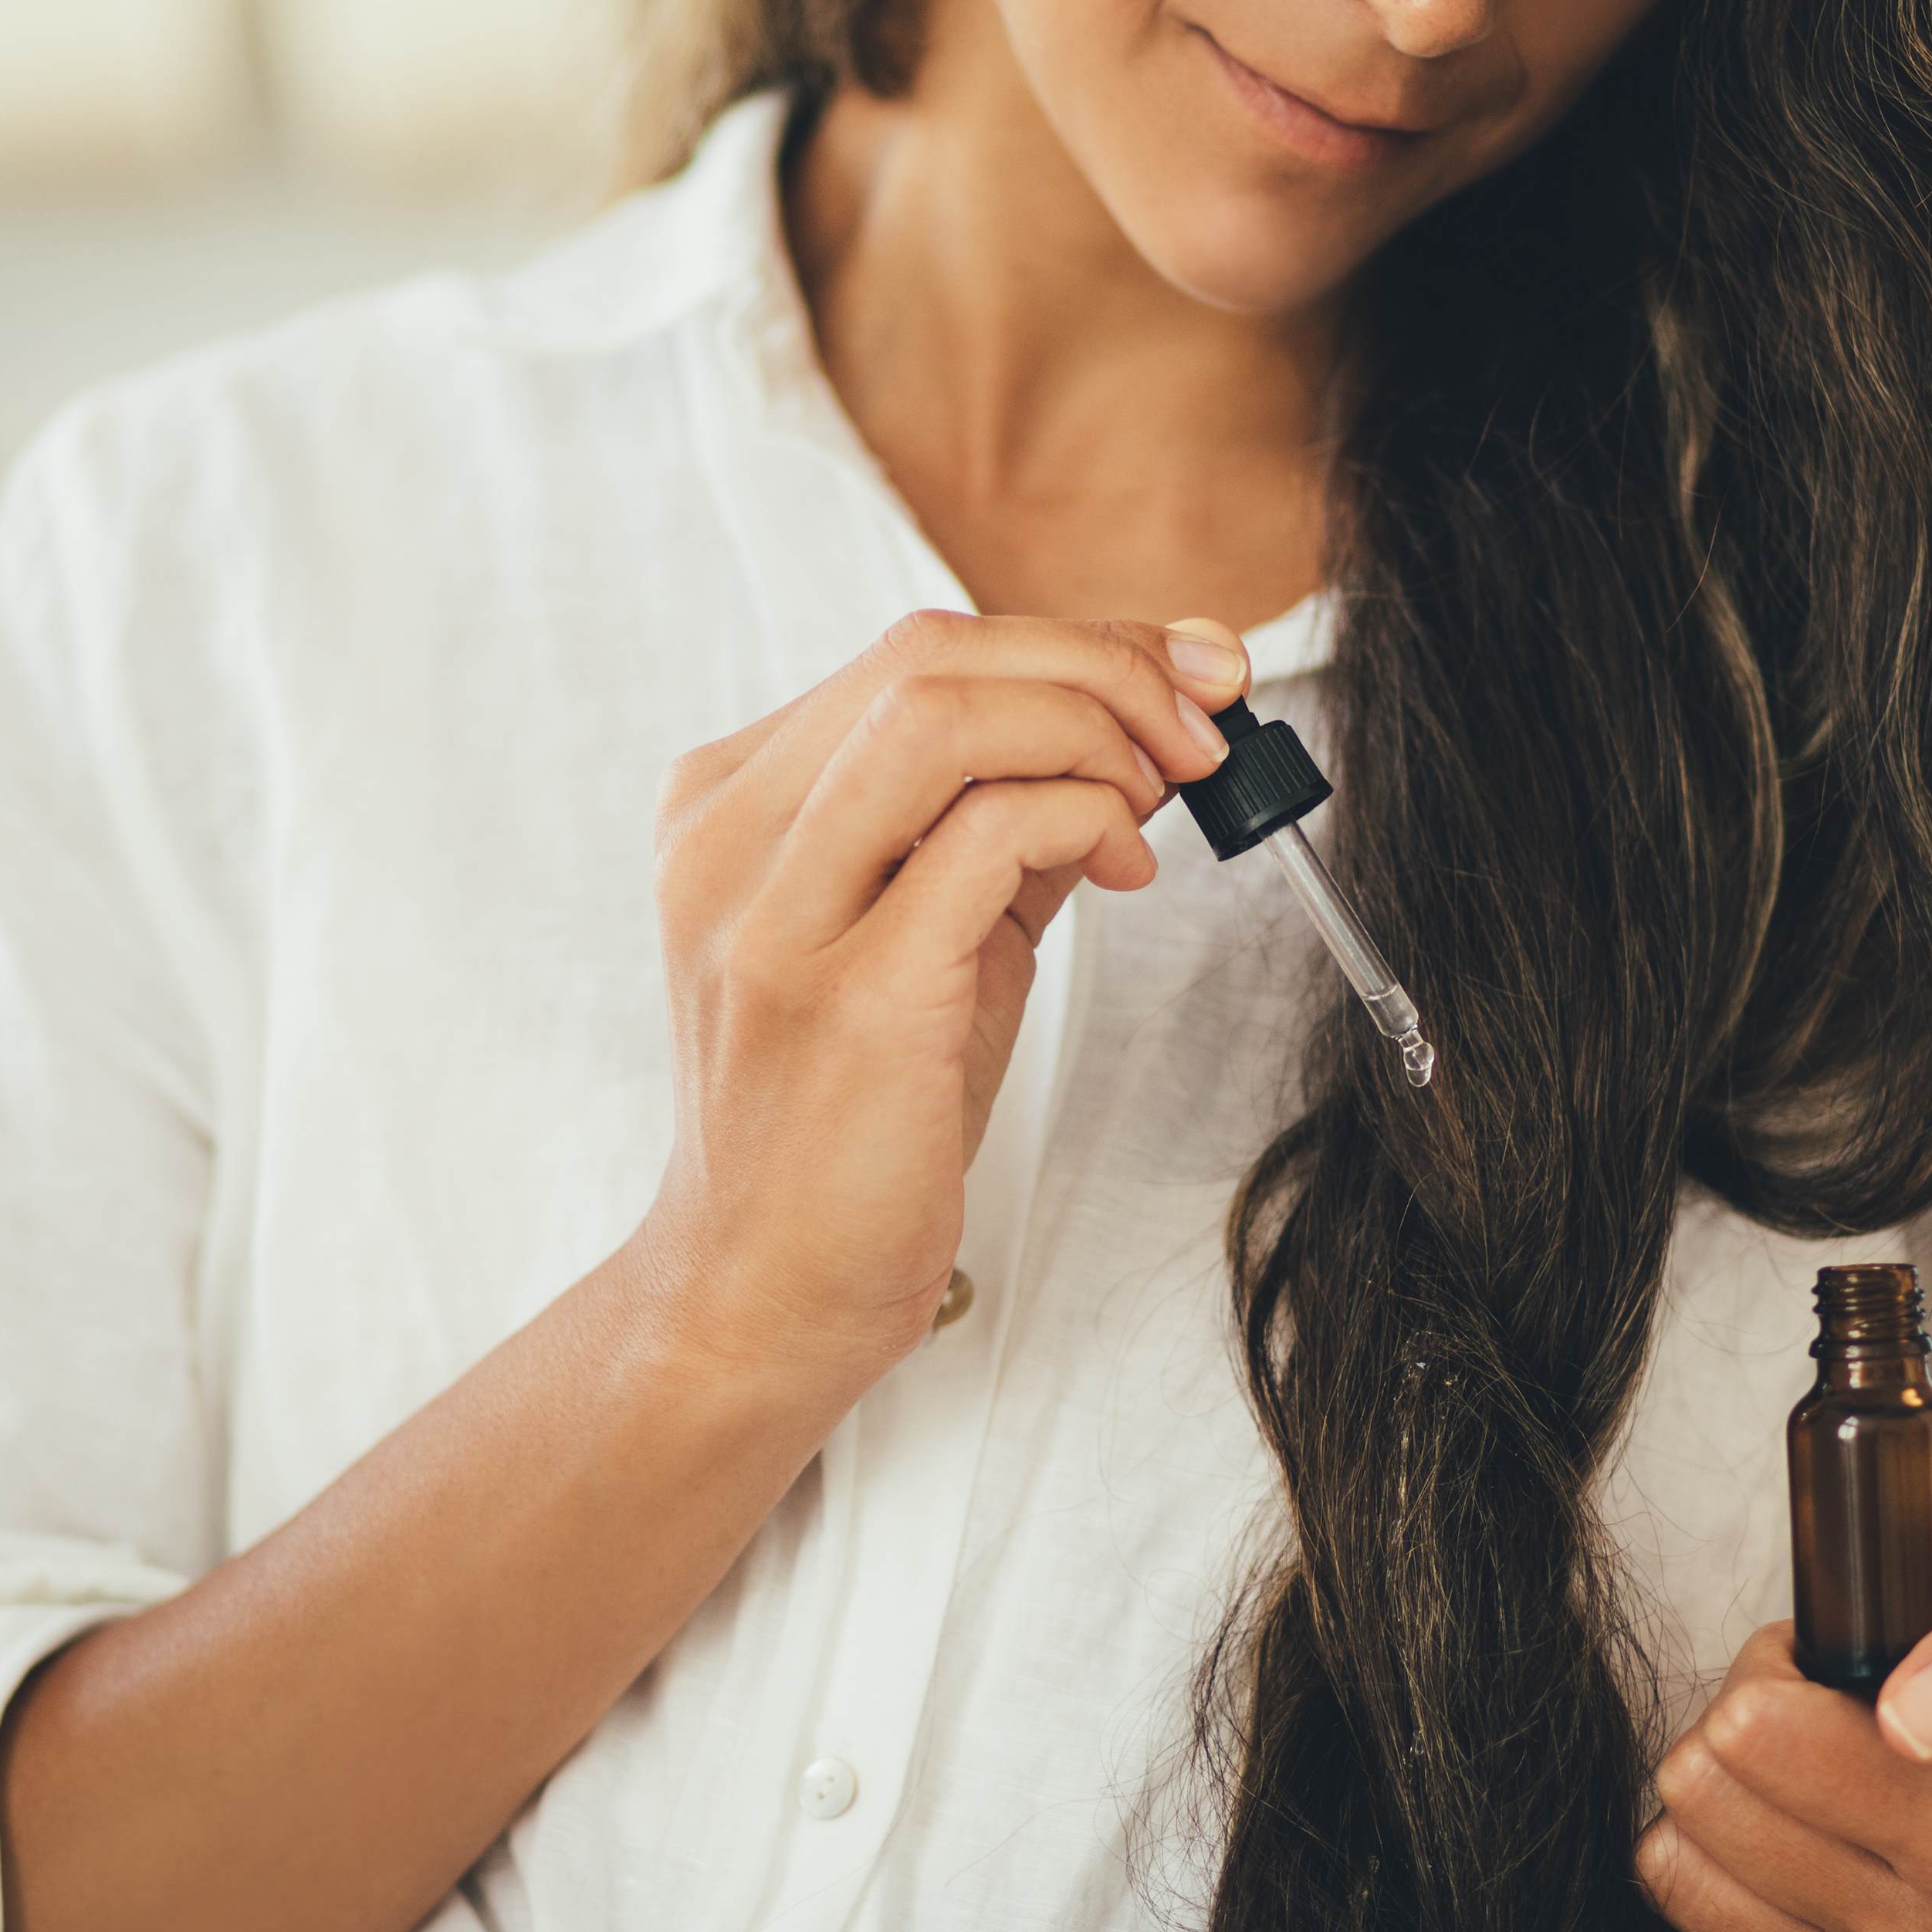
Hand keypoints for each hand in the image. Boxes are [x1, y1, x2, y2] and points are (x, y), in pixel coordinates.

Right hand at [630, 609, 1244, 1382]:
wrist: (759, 1290)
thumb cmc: (845, 1122)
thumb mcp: (925, 939)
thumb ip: (1003, 828)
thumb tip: (1140, 727)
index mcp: (729, 806)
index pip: (911, 657)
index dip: (1072, 641)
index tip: (1186, 672)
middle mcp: (727, 839)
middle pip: (927, 658)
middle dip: (1099, 665)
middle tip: (1204, 724)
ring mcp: (774, 911)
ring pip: (941, 711)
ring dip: (1093, 725)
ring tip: (1164, 788)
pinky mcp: (846, 990)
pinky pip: (986, 832)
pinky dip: (1085, 814)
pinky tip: (1125, 860)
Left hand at [1638, 1553, 1931, 1931]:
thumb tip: (1919, 1715)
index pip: (1764, 1733)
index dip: (1774, 1675)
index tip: (1833, 1680)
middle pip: (1703, 1784)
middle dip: (1735, 1724)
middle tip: (1801, 1719)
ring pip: (1675, 1862)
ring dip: (1714, 1802)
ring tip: (1789, 1783)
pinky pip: (1677, 1924)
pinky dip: (1708, 1873)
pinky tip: (1779, 1851)